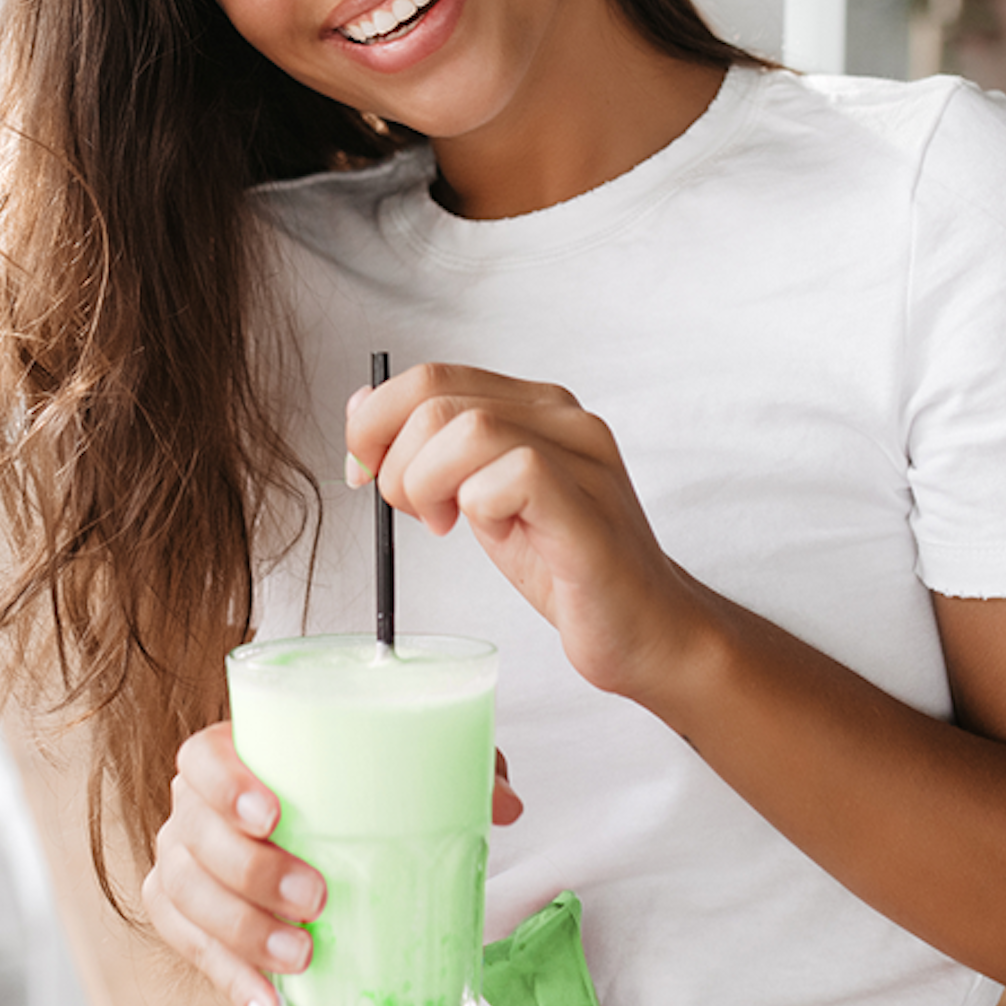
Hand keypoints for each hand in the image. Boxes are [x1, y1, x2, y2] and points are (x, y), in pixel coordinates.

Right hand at [143, 722, 521, 1005]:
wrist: (315, 838)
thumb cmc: (347, 793)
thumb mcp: (400, 771)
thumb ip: (454, 770)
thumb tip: (505, 804)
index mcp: (235, 756)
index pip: (202, 758)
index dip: (226, 785)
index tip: (273, 813)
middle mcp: (196, 810)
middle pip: (195, 837)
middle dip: (251, 873)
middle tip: (316, 897)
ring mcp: (186, 866)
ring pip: (186, 897)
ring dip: (242, 934)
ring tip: (300, 957)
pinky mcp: (189, 923)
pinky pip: (196, 955)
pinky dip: (234, 985)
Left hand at [346, 362, 710, 703]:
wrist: (645, 628)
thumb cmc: (565, 566)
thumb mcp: (483, 499)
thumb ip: (436, 453)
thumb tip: (361, 411)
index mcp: (536, 407)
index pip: (432, 377)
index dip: (377, 422)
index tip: (365, 473)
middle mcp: (564, 417)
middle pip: (438, 398)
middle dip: (395, 462)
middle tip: (413, 512)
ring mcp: (582, 457)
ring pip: (468, 429)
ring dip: (429, 484)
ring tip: (445, 525)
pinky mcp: (588, 507)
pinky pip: (513, 474)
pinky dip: (479, 506)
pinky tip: (493, 533)